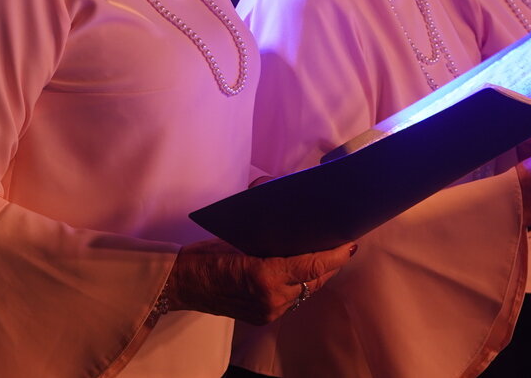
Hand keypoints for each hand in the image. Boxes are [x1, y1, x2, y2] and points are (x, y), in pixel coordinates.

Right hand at [167, 238, 355, 324]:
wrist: (181, 284)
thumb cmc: (204, 256)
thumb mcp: (236, 237)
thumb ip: (265, 234)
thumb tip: (289, 214)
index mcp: (264, 275)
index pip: (312, 265)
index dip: (334, 255)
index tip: (349, 244)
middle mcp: (271, 298)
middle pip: (314, 281)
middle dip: (329, 265)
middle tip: (338, 246)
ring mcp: (268, 311)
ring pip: (305, 293)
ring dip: (314, 276)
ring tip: (322, 257)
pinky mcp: (263, 317)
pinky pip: (291, 300)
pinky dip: (297, 285)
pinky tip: (299, 273)